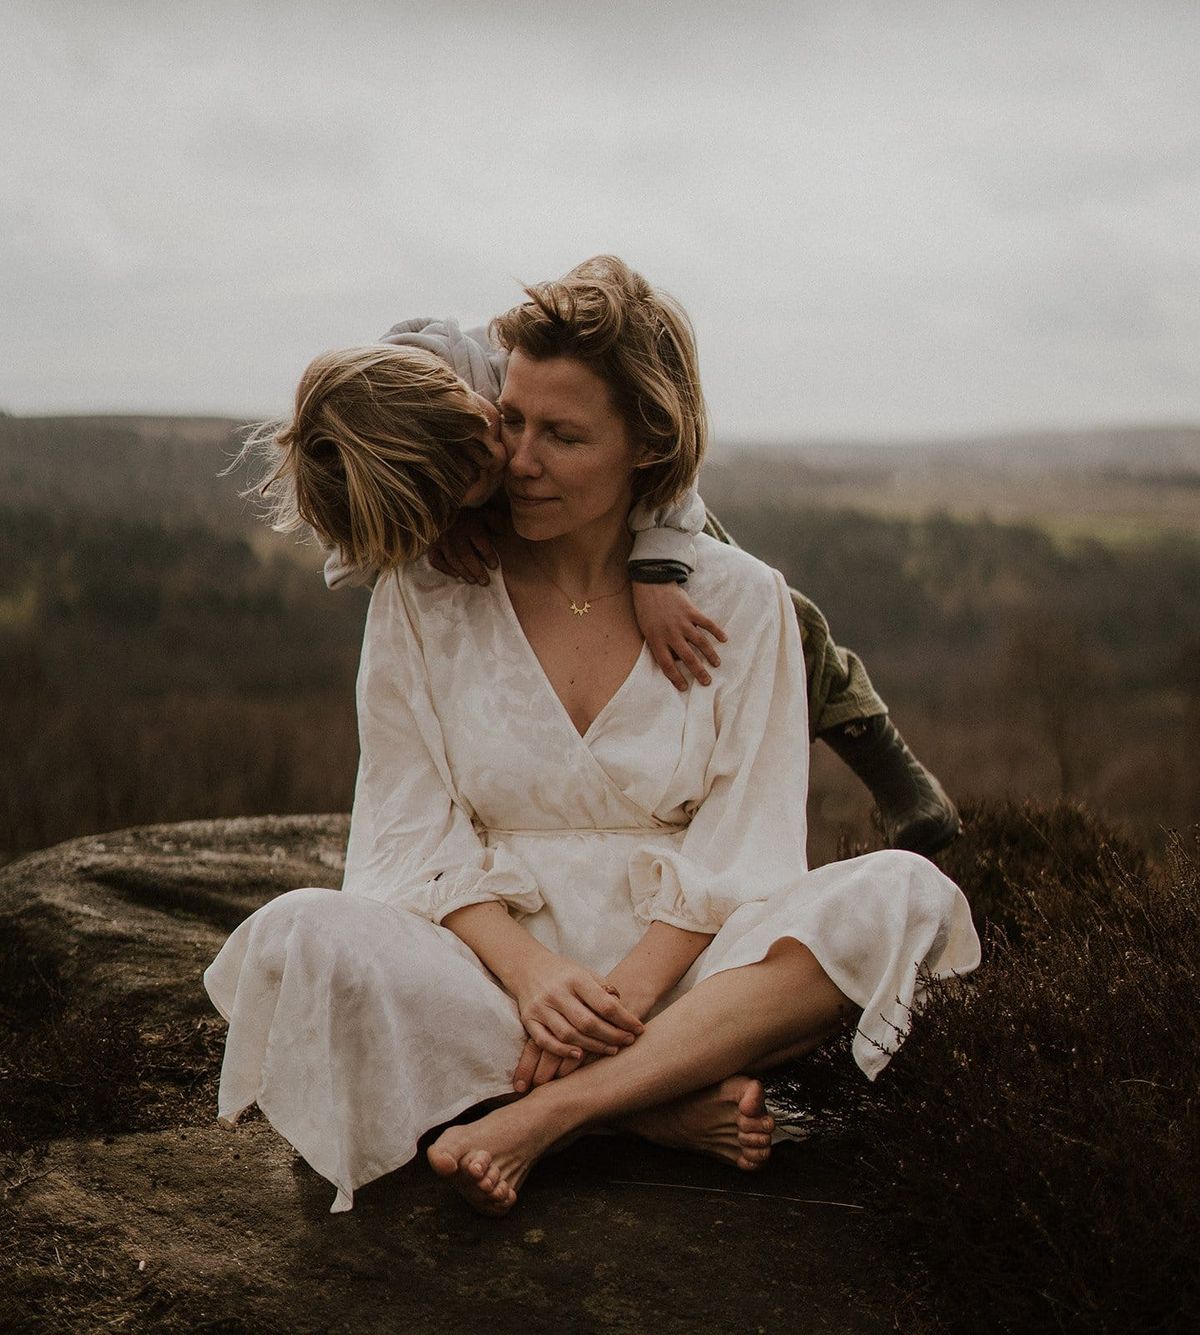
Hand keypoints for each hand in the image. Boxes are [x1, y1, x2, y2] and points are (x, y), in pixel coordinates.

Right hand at [428, 510, 499, 584]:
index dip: (487, 554)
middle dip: (476, 569)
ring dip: (463, 571)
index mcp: (470, 525)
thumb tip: (502, 534)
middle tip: (485, 581)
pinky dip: (445, 569)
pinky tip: (456, 576)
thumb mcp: (486, 515)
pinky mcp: (433, 546)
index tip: (494, 566)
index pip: (480, 541)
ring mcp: (442, 540)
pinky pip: (436, 559)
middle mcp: (455, 533)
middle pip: (465, 554)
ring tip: (473, 581)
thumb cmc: (471, 517)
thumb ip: (496, 522)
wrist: (446, 510)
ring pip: (452, 559)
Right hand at [509, 951, 643, 1089]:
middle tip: (628, 1042)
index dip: (624, 1019)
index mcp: (575, 978)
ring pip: (569, 1034)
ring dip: (592, 1046)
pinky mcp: (528, 1020)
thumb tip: (623, 1010)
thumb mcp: (585, 972)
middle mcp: (557, 993)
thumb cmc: (564, 972)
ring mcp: (541, 1007)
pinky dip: (562, 1051)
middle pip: (588, 1023)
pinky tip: (579, 1056)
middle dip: (612, 1036)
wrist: (527, 966)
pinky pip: (545, 1041)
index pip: (604, 1004)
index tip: (638, 1028)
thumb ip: (603, 989)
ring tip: (611, 1050)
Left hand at [632, 582, 727, 690]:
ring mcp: (682, 622)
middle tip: (707, 682)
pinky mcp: (691, 611)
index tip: (684, 687)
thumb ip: (660, 645)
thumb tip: (676, 660)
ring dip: (710, 655)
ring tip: (716, 664)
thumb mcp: (647, 631)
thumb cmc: (647, 611)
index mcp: (656, 640)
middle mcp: (670, 633)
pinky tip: (724, 639)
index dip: (676, 678)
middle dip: (698, 672)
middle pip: (688, 657)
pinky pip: (707, 624)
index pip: (667, 665)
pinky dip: (716, 631)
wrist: (651, 585)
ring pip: (700, 642)